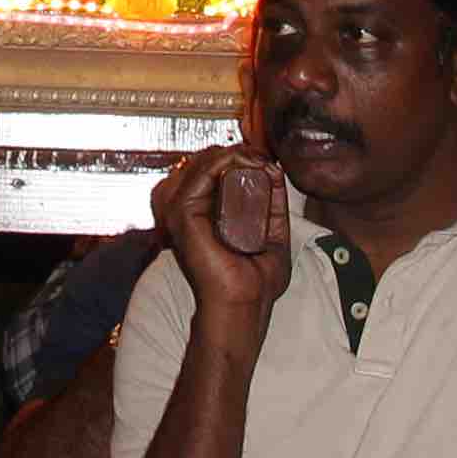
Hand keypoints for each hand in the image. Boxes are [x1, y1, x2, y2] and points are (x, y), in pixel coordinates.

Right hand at [149, 144, 292, 335]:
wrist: (246, 304)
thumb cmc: (255, 282)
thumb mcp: (274, 234)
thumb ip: (274, 204)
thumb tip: (275, 171)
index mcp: (201, 217)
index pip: (206, 174)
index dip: (233, 160)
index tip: (263, 161)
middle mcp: (187, 212)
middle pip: (201, 163)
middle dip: (233, 153)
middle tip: (260, 158)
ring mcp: (181, 213)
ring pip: (199, 164)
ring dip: (230, 155)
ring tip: (255, 160)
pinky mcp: (183, 215)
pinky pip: (199, 175)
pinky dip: (224, 162)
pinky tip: (245, 164)